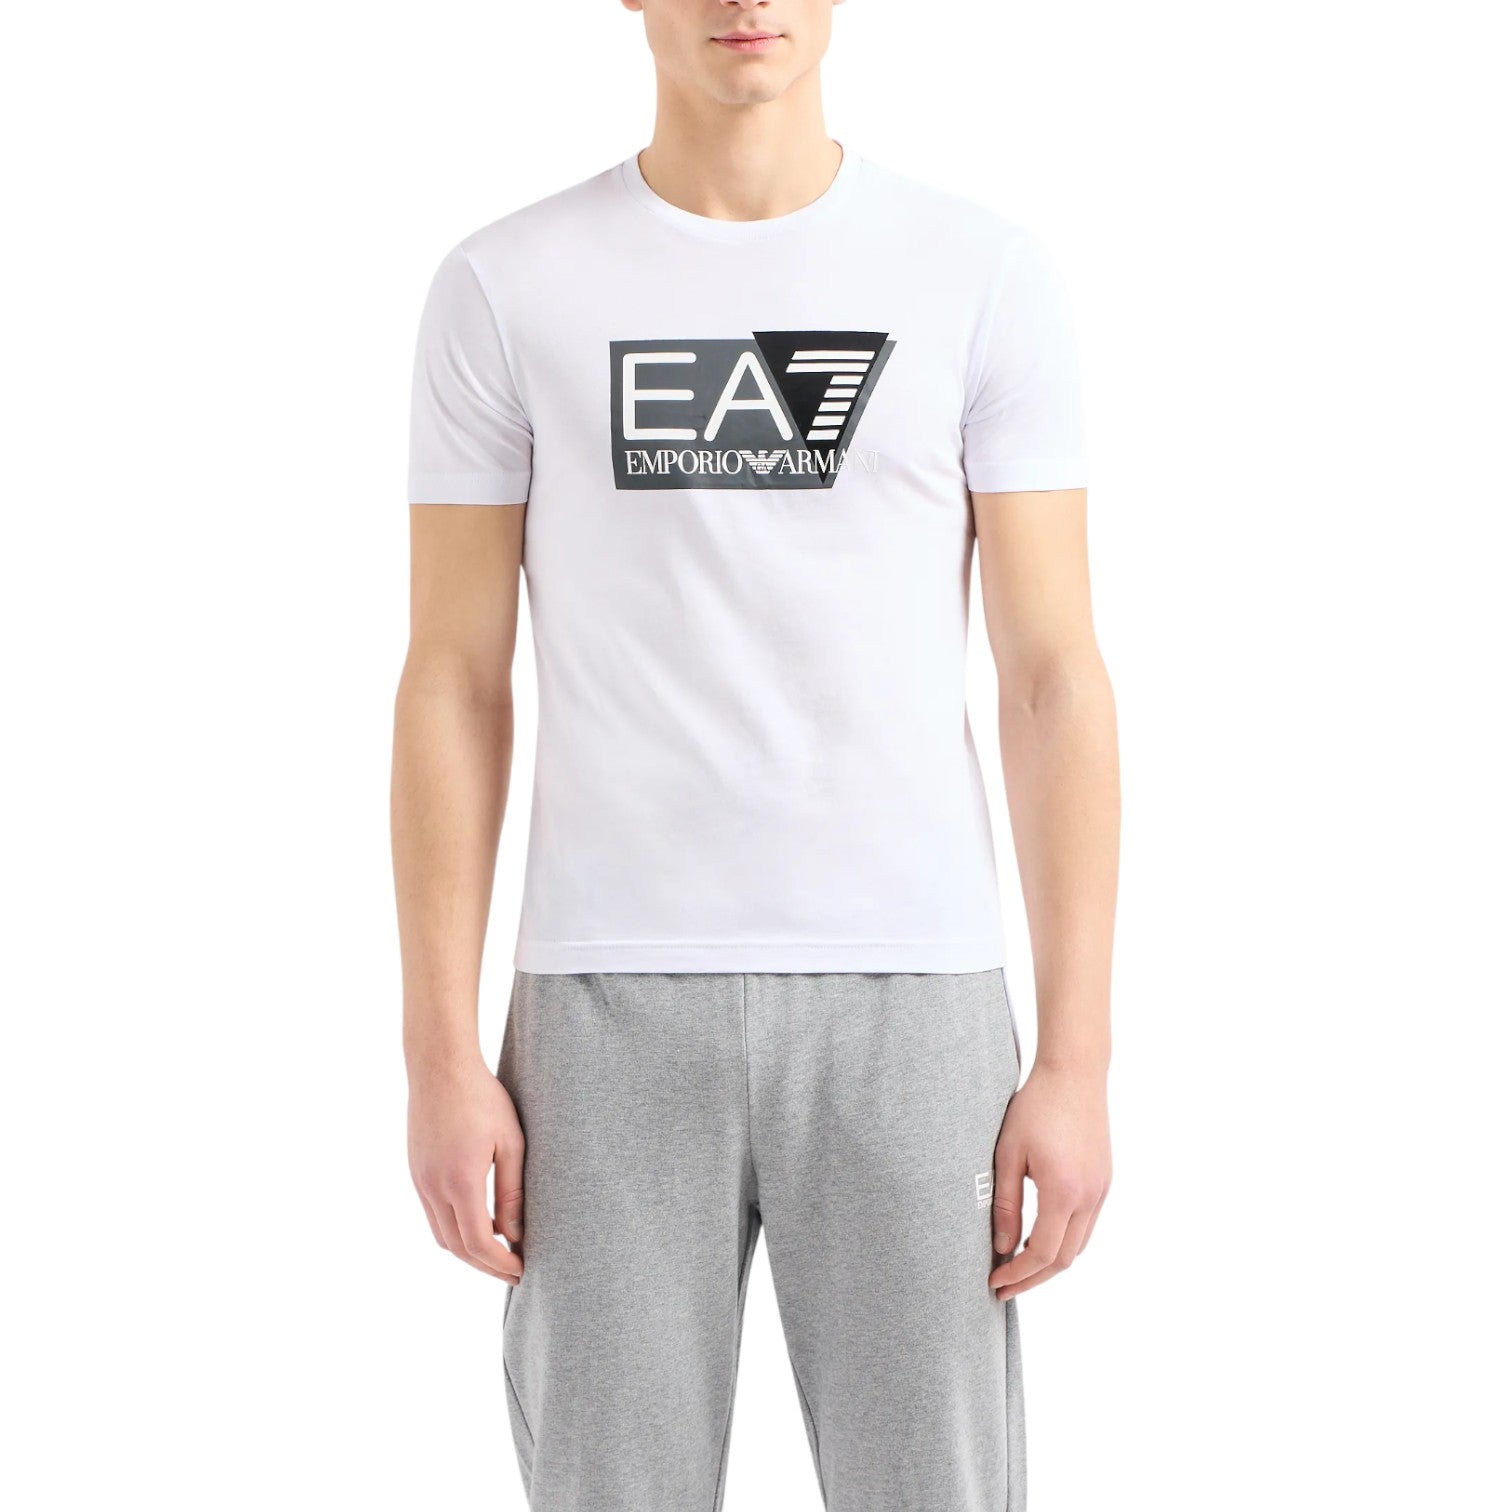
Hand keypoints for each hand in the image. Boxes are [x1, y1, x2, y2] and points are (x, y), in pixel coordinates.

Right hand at [408, 1059, 524, 1282]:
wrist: (440, 1067)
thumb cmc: (482, 1098)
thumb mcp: (511, 1142)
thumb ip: (512, 1191)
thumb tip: (516, 1234)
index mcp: (460, 1181)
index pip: (479, 1243)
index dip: (500, 1263)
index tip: (522, 1269)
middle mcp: (433, 1187)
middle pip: (458, 1248)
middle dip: (486, 1266)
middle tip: (514, 1272)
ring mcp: (420, 1181)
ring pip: (441, 1236)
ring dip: (468, 1252)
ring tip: (498, 1254)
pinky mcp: (416, 1172)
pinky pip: (432, 1216)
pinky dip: (453, 1232)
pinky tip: (475, 1226)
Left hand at [988, 1062, 1110, 1299]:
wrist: (1074, 1073)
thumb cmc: (1035, 1107)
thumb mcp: (1008, 1154)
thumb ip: (1005, 1204)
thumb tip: (1001, 1246)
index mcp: (1063, 1192)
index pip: (1041, 1253)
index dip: (1018, 1274)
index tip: (995, 1283)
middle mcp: (1089, 1197)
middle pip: (1063, 1259)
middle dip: (1033, 1278)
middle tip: (1004, 1287)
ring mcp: (1101, 1189)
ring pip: (1078, 1245)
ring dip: (1050, 1262)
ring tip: (1019, 1267)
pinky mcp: (1104, 1180)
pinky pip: (1087, 1224)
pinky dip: (1065, 1240)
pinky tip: (1041, 1236)